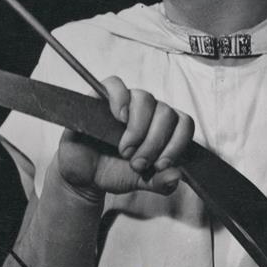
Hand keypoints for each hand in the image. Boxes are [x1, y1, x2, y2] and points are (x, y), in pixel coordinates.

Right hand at [57, 76, 194, 199]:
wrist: (83, 174)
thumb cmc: (112, 171)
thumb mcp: (138, 181)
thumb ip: (159, 181)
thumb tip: (176, 176)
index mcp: (161, 128)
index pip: (183, 123)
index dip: (177, 144)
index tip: (161, 165)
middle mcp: (147, 111)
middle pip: (165, 113)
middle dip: (154, 142)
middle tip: (137, 163)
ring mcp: (125, 102)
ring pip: (145, 98)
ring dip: (138, 128)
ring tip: (124, 150)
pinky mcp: (100, 97)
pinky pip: (115, 84)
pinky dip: (120, 99)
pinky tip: (119, 118)